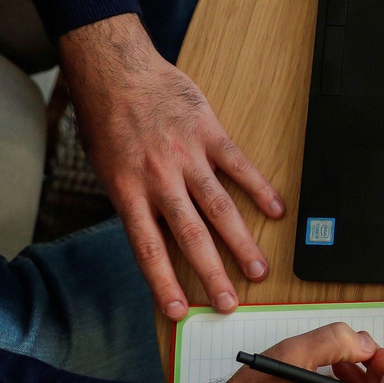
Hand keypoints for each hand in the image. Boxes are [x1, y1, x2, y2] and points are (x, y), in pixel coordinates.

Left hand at [59, 13, 284, 317]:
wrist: (116, 70)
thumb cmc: (108, 120)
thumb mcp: (107, 168)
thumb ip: (133, 201)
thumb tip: (157, 238)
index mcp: (128, 191)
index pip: (148, 248)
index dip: (163, 283)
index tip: (180, 312)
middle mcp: (158, 178)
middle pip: (190, 235)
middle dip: (211, 273)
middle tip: (229, 302)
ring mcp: (186, 155)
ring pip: (218, 207)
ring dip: (240, 242)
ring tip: (257, 269)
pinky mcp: (208, 132)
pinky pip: (238, 165)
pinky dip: (259, 188)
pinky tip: (276, 210)